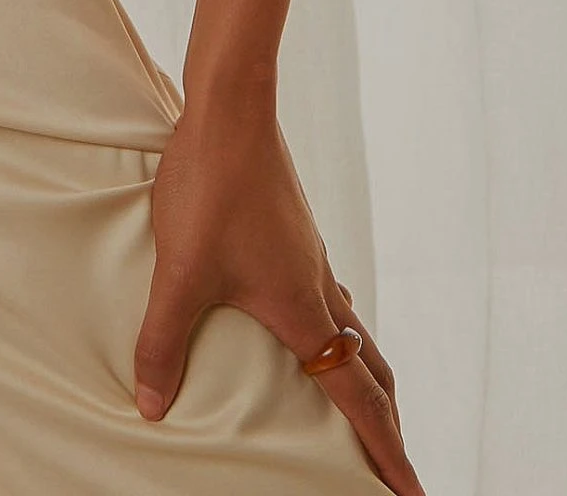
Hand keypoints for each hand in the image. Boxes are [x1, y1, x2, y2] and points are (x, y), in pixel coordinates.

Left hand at [131, 91, 423, 493]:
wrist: (232, 109)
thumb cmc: (211, 189)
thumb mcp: (181, 273)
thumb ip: (163, 342)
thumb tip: (151, 406)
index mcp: (305, 312)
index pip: (360, 400)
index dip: (388, 452)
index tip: (415, 494)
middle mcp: (321, 290)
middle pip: (372, 371)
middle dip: (385, 422)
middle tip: (391, 462)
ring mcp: (312, 258)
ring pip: (354, 329)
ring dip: (362, 373)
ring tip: (353, 403)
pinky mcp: (297, 233)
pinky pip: (329, 295)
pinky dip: (334, 327)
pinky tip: (305, 319)